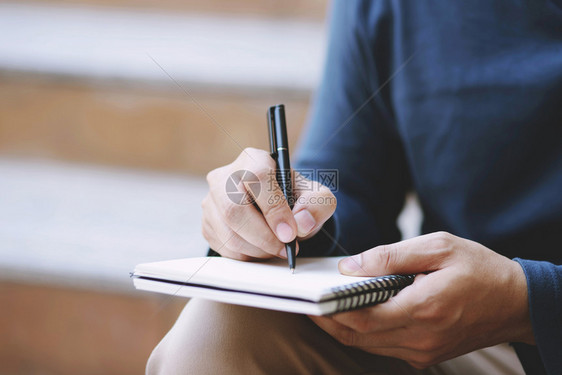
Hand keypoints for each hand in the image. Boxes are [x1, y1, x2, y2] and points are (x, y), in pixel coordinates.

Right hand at [202, 147, 335, 260]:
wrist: (279, 211)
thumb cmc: (296, 200)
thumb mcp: (317, 196)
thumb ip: (318, 204)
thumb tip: (302, 222)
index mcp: (254, 159)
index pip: (257, 178)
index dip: (274, 209)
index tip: (290, 233)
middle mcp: (226, 176)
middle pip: (234, 209)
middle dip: (263, 236)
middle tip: (284, 248)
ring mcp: (211, 200)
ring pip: (228, 232)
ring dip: (257, 249)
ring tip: (277, 249)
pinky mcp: (207, 223)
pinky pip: (223, 246)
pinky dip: (247, 255)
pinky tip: (262, 250)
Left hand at [309, 232, 533, 368]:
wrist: (516, 302)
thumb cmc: (480, 269)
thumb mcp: (438, 247)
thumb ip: (391, 256)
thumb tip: (351, 266)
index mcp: (423, 308)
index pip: (361, 318)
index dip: (328, 310)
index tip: (308, 298)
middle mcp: (420, 337)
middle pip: (358, 337)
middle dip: (328, 320)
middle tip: (308, 302)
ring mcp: (423, 351)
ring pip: (368, 345)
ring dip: (343, 327)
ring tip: (326, 304)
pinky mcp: (426, 354)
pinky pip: (384, 347)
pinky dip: (364, 332)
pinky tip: (356, 312)